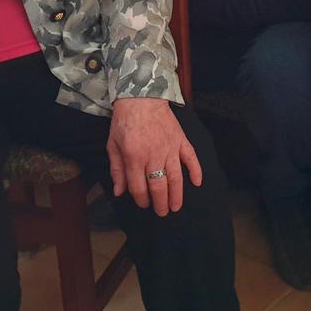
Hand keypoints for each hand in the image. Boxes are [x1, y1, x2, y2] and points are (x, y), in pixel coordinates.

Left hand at [107, 98, 201, 215]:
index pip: (139, 187)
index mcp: (134, 157)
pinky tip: (197, 183)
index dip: (141, 200)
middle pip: (158, 186)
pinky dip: (196, 171)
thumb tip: (119, 192)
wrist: (141, 97)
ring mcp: (169, 148)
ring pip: (175, 177)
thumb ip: (117, 169)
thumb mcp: (113, 145)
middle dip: (160, 203)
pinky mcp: (180, 140)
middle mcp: (153, 155)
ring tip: (176, 207)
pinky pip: (191, 158)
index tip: (143, 204)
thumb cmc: (124, 122)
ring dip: (177, 195)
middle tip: (162, 213)